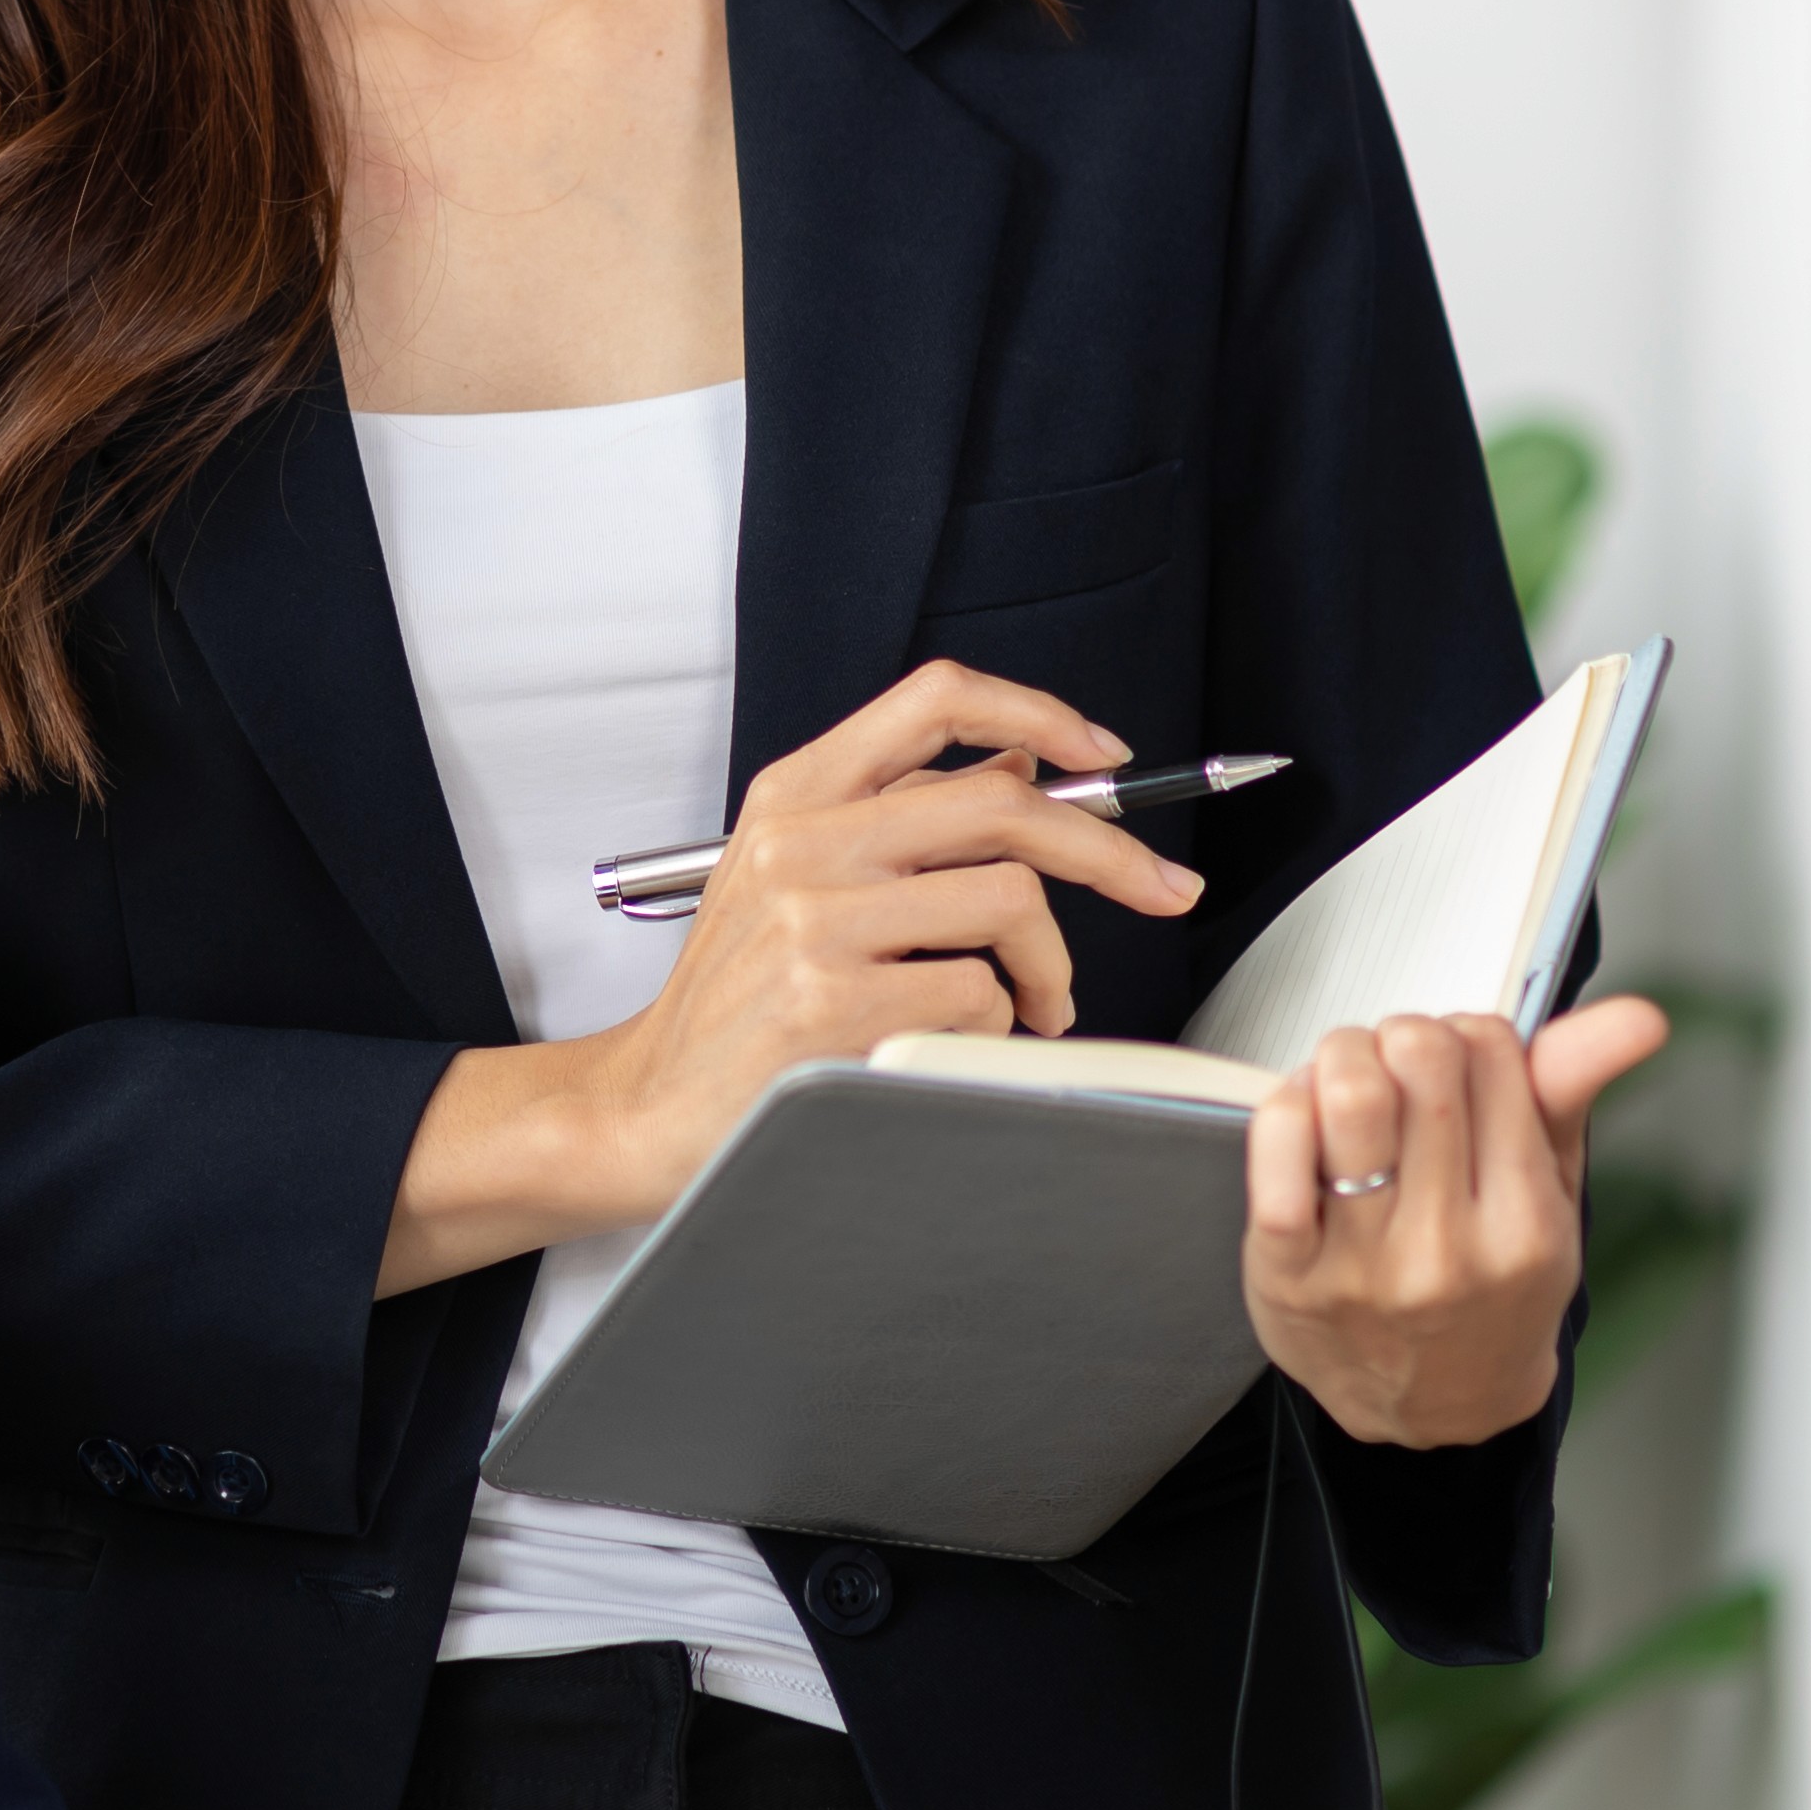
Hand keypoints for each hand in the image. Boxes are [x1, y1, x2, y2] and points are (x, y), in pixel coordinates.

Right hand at [388, 664, 1198, 1290]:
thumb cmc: (736, 1003)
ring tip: (1031, 1004)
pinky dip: (996, 1026)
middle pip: (1005, 803)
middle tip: (1164, 890)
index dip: (1039, 713)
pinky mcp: (829, 1001)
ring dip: (1048, 966)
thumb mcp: (795, 878)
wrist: (646, 1108)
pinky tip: (957, 1044)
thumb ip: (900, 820)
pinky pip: (979, 994)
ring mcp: (811, 919)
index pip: (935, 701)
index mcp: (796, 793)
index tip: (1103, 756)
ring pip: (1010, 903)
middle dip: (1112, 853)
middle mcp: (801, 841)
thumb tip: (1021, 765)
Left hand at [1237, 996, 1668, 1447]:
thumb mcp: (1550, 1194)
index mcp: (1526, 1224)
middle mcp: (1450, 1249)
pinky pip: (1279, 1151)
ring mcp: (1366, 1266)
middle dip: (1404, 1036)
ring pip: (1350, 1094)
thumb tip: (1637, 1017)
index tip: (1462, 1063)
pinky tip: (1305, 1121)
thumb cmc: (1493, 1286)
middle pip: (1420, 1060)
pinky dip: (1287, 1107)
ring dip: (1343, 1058)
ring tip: (1350, 1084)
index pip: (1493, 1052)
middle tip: (1399, 1065)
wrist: (1437, 1404)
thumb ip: (1572, 1092)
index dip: (1469, 1033)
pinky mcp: (1289, 1273)